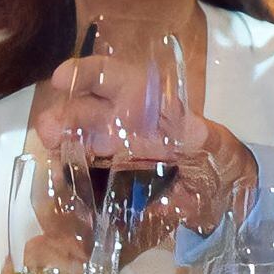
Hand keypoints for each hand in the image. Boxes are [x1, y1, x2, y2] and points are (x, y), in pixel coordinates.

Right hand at [32, 55, 254, 232]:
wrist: (224, 199)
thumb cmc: (220, 160)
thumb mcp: (218, 145)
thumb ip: (204, 137)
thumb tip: (193, 126)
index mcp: (144, 103)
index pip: (111, 78)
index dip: (86, 74)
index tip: (63, 78)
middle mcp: (122, 123)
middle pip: (85, 113)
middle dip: (64, 117)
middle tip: (49, 131)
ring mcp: (114, 153)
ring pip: (79, 145)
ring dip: (63, 150)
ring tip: (54, 158)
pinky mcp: (113, 183)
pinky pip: (88, 182)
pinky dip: (78, 189)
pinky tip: (73, 195)